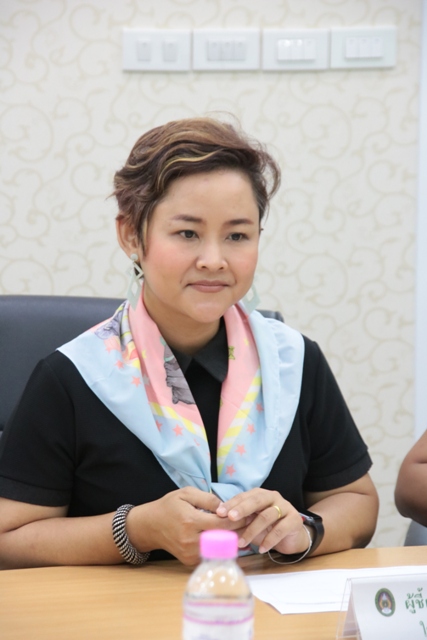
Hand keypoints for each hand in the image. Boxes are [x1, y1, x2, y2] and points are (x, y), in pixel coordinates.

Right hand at [128, 487, 245, 564]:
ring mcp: (190, 554)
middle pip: (223, 538)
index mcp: (191, 521)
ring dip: (233, 541)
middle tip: (254, 523)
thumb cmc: (168, 506)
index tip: (251, 514)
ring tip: (246, 531)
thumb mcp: (186, 493)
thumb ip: (208, 499)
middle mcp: (191, 540)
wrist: (150, 526)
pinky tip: (230, 540)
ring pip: (219, 549)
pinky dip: (221, 548)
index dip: (238, 519)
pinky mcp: (190, 561)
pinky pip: (211, 555)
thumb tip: (226, 507)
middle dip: (240, 530)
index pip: (222, 523)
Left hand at [216, 488, 308, 554]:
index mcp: (260, 495)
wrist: (291, 537)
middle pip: (256, 500)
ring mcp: (285, 507)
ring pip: (267, 516)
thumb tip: (219, 527)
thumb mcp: (251, 524)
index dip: (231, 503)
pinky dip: (269, 540)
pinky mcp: (294, 520)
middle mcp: (272, 497)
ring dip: (252, 530)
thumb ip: (238, 523)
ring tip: (241, 543)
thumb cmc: (267, 528)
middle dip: (242, 509)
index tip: (219, 512)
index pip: (244, 496)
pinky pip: (280, 529)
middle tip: (231, 517)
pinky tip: (261, 549)